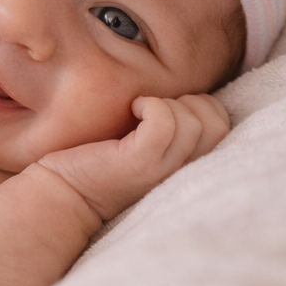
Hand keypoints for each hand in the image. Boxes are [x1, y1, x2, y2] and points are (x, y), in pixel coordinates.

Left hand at [36, 94, 229, 220]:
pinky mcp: (139, 163)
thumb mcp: (144, 147)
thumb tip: (186, 93)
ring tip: (140, 111)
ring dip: (169, 103)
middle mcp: (180, 173)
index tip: (167, 109)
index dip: (201, 106)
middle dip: (191, 102)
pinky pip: (165, 122)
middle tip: (155, 108)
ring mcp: (161, 170)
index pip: (223, 127)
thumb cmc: (97, 164)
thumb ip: (171, 132)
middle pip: (217, 123)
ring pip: (195, 122)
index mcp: (186, 168)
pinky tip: (131, 110)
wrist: (62, 193)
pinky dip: (151, 105)